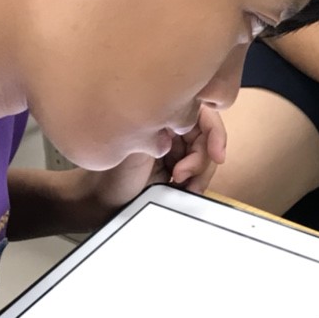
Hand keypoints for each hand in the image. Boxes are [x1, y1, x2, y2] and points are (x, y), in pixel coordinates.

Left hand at [84, 107, 226, 215]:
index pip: (201, 114)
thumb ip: (160, 133)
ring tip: (180, 186)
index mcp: (159, 115)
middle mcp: (169, 127)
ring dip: (200, 174)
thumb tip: (186, 122)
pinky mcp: (177, 167)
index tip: (217, 155)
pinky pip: (198, 172)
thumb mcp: (136, 152)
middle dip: (202, 160)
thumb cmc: (111, 177)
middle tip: (182, 177)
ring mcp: (174, 148)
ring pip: (205, 157)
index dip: (215, 133)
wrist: (101, 203)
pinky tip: (184, 190)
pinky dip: (196, 182)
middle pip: (206, 138)